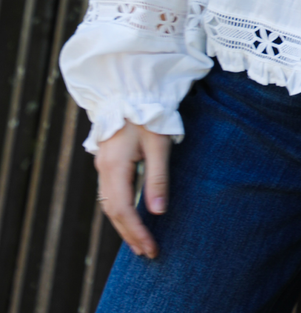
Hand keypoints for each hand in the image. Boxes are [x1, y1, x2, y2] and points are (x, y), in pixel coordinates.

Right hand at [95, 120, 170, 257]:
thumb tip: (158, 211)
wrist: (128, 89)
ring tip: (139, 241)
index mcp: (115, 167)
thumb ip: (158, 178)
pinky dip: (119, 210)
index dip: (137, 231)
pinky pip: (109, 193)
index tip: (151, 248)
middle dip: (129, 234)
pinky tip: (130, 215)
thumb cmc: (147, 114)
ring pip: (109, 204)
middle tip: (147, 252)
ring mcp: (102, 165)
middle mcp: (103, 170)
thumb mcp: (158, 144)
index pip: (124, 210)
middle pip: (113, 211)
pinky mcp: (106, 160)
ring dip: (123, 224)